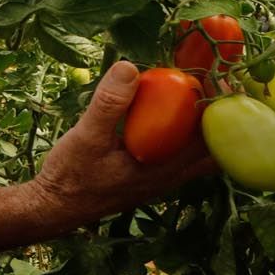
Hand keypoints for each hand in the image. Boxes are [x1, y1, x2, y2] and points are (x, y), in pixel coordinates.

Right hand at [31, 61, 214, 226]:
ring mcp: (163, 178)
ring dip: (205, 124)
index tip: (218, 77)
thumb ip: (108, 105)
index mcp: (165, 168)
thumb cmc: (71, 176)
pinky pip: (183, 153)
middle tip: (214, 80)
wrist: (55, 207)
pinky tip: (169, 114)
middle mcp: (172, 176)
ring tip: (197, 92)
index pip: (211, 137)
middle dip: (220, 113)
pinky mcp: (152, 175)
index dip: (220, 107)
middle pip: (216, 145)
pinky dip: (186, 133)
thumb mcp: (86, 136)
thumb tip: (129, 67)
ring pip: (201, 152)